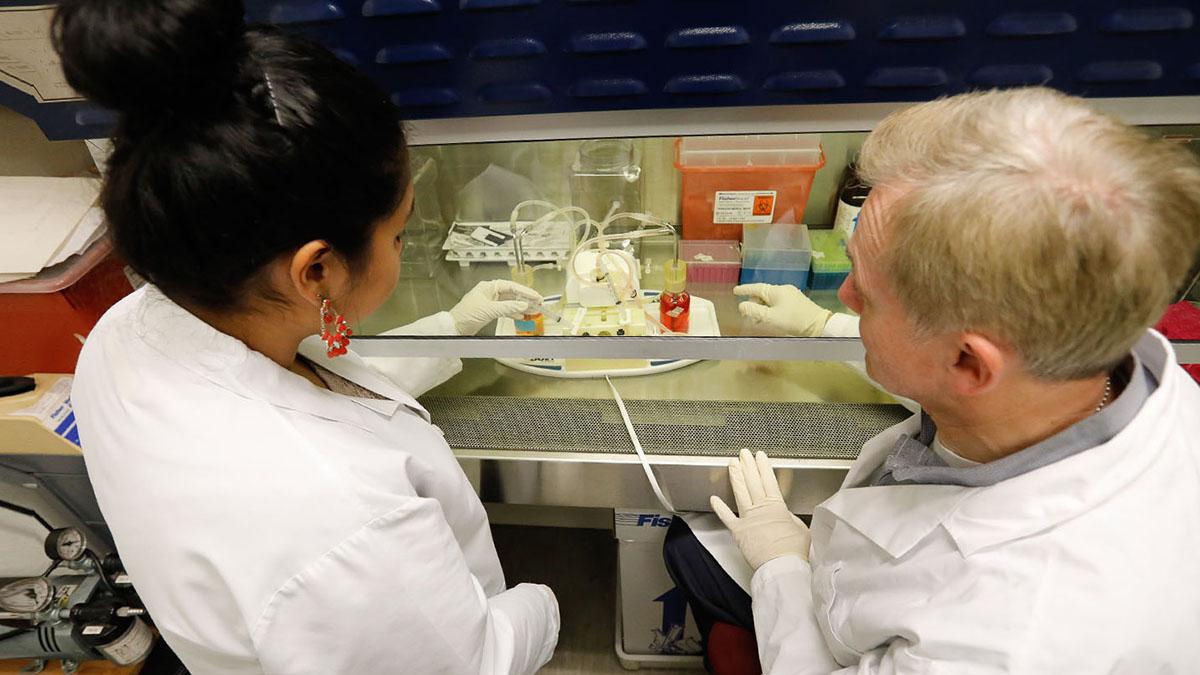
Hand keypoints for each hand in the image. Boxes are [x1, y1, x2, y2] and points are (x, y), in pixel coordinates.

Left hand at [449, 280, 542, 335]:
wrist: (455, 327)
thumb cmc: (466, 315)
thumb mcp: (490, 310)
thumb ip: (508, 307)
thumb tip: (523, 305)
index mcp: (489, 287)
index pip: (511, 286)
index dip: (525, 291)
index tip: (536, 296)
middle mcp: (490, 292)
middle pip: (512, 293)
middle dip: (525, 298)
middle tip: (538, 302)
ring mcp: (490, 302)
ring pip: (510, 302)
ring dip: (521, 306)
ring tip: (533, 310)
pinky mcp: (489, 311)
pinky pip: (505, 310)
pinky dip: (514, 313)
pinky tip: (521, 316)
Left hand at [711, 449, 810, 569]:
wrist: (782, 566)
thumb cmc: (794, 550)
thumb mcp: (800, 528)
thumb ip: (790, 518)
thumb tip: (785, 516)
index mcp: (777, 506)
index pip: (768, 481)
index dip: (763, 467)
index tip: (759, 456)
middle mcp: (760, 509)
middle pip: (752, 482)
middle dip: (747, 465)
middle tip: (743, 453)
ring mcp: (748, 519)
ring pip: (740, 493)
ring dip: (736, 477)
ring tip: (732, 464)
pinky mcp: (738, 531)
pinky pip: (727, 517)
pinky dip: (719, 508)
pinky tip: (713, 498)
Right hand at [734, 283, 831, 336]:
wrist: (818, 325)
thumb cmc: (792, 320)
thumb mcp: (770, 318)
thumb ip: (754, 311)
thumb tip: (742, 305)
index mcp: (776, 291)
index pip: (756, 288)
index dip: (745, 289)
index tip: (735, 290)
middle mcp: (783, 290)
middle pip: (763, 294)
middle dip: (754, 302)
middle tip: (746, 313)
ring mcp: (792, 295)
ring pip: (771, 299)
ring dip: (763, 307)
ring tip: (758, 319)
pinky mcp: (797, 302)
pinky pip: (779, 302)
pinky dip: (771, 308)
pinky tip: (771, 318)